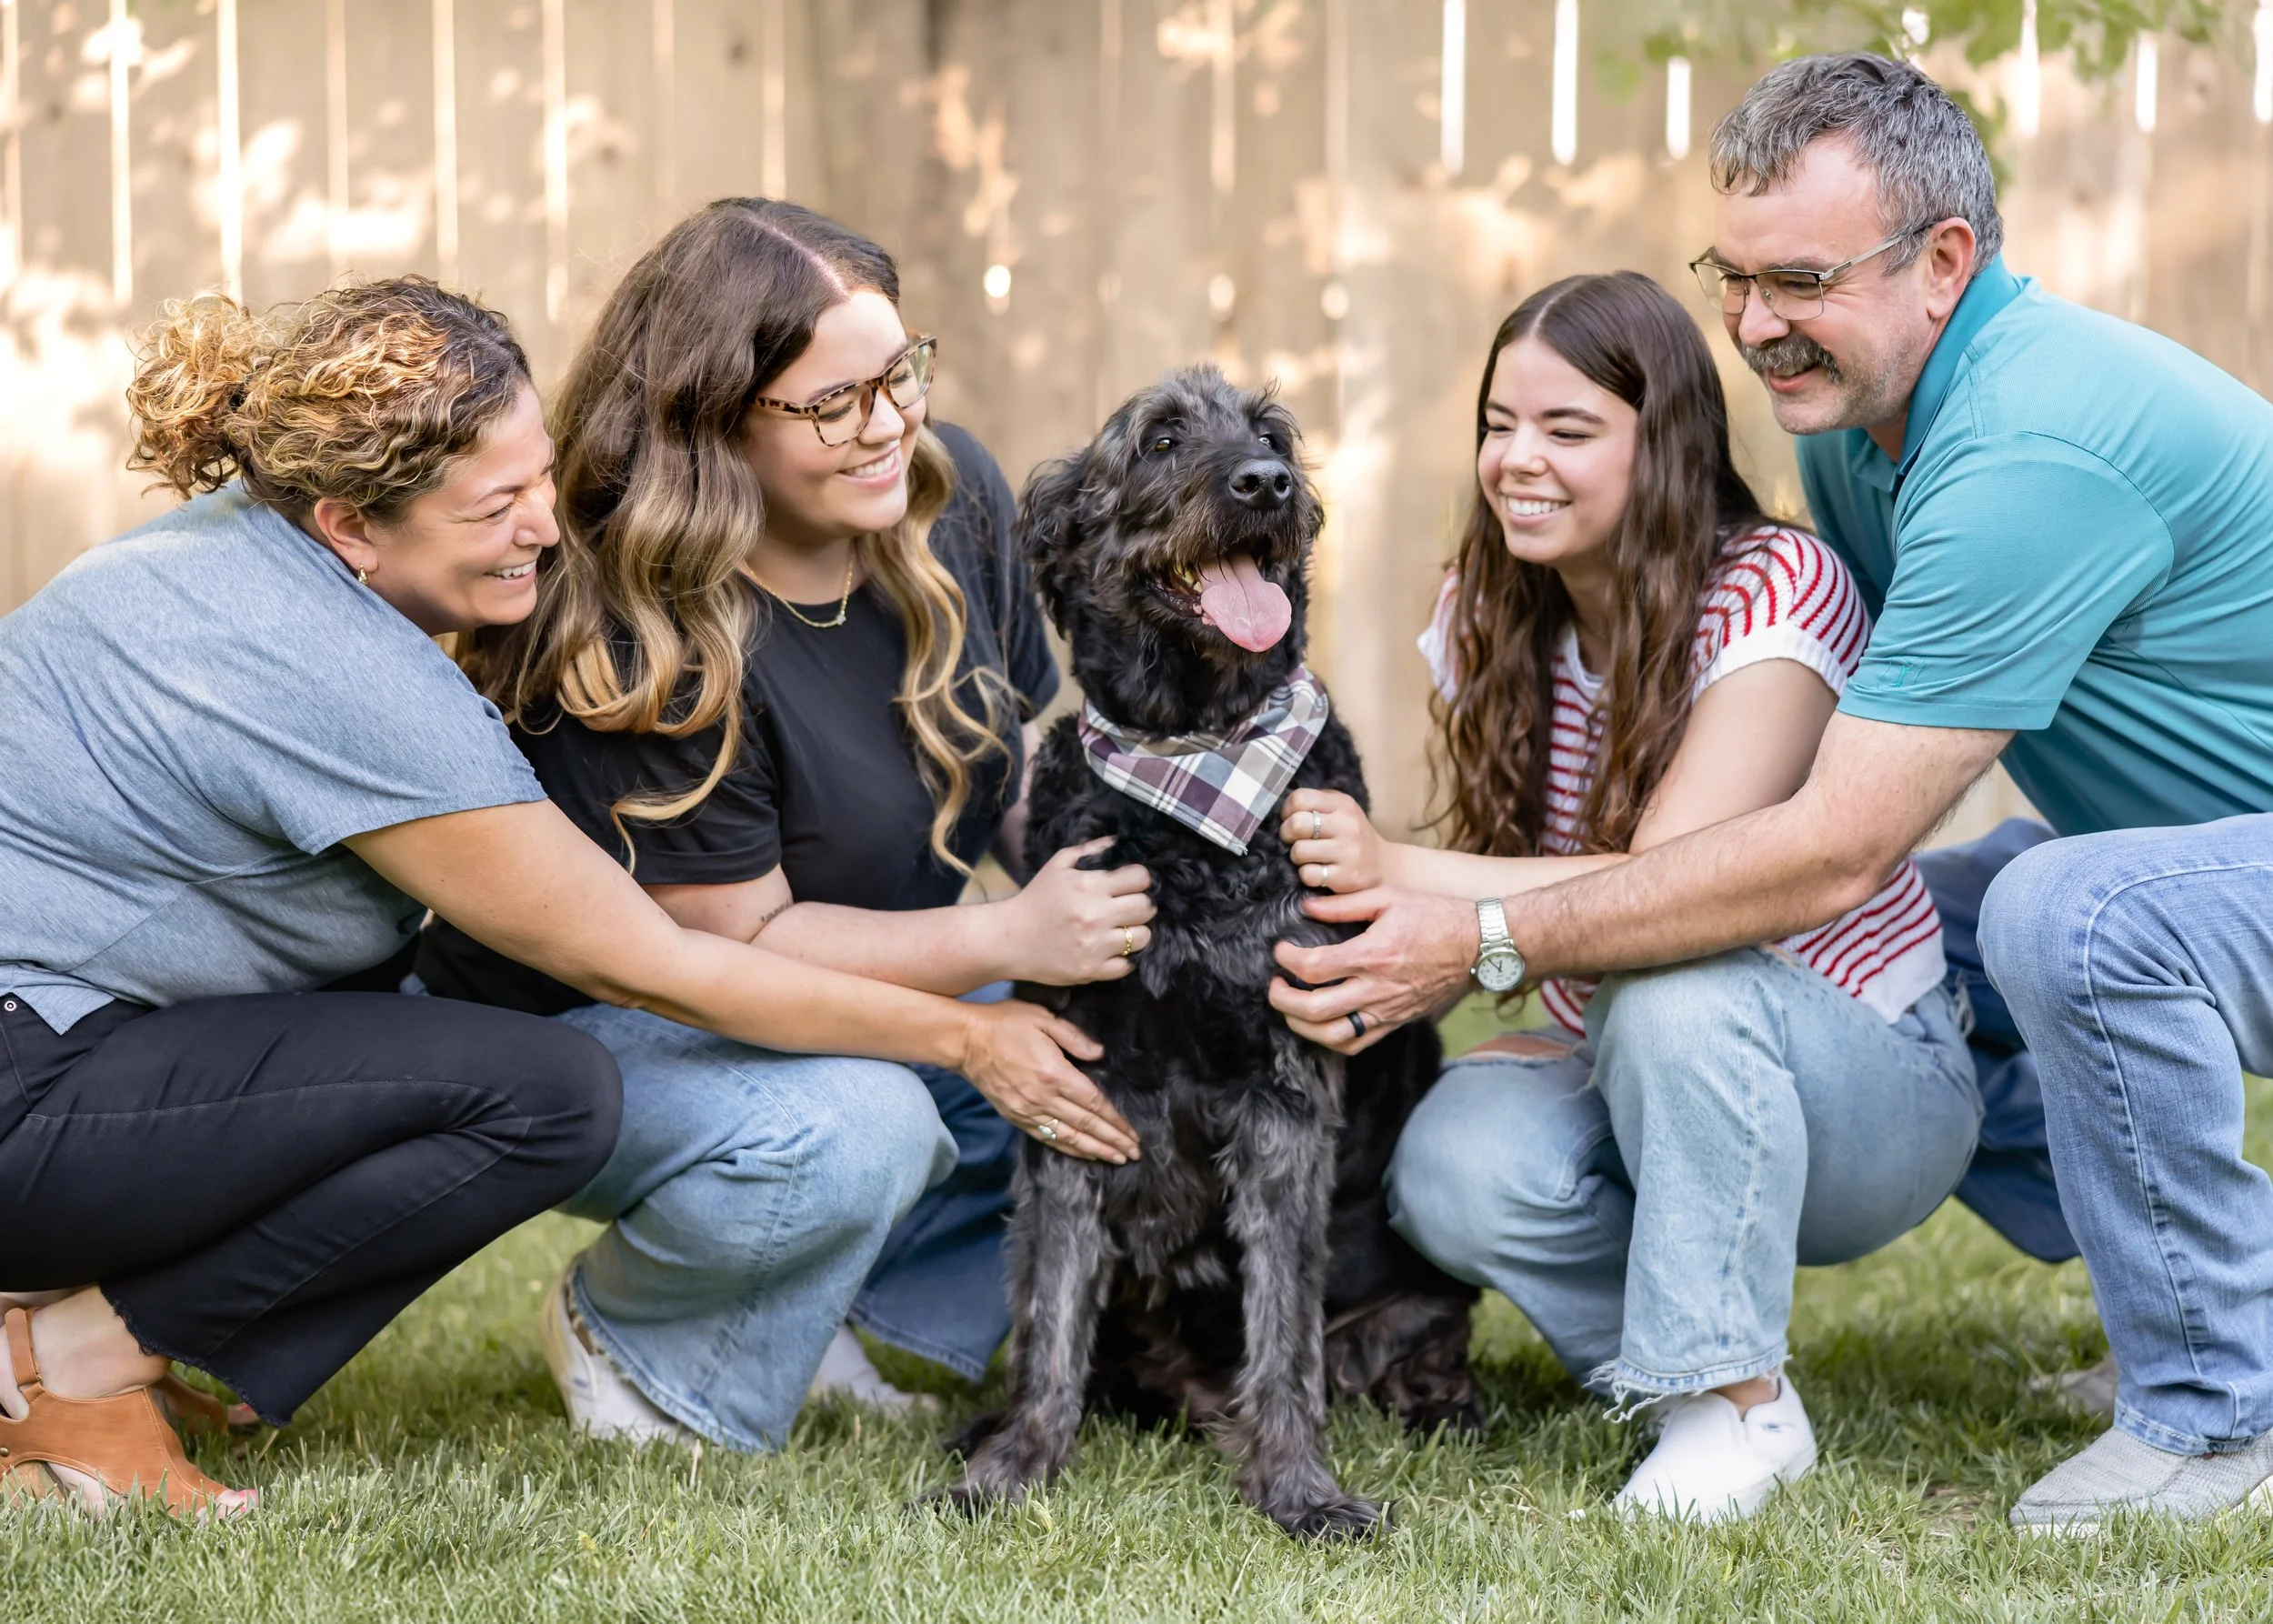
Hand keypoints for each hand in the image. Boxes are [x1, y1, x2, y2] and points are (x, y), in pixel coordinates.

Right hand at [956, 998, 1140, 1162]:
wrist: (965, 1040)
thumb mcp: (1044, 1019)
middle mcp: (1043, 1098)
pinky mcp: (1015, 1117)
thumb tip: (1100, 1054)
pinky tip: (1084, 1153)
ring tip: (1116, 1159)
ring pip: (1067, 1137)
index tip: (1132, 1133)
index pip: (1093, 1103)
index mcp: (1055, 1074)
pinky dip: (1068, 1148)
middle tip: (1134, 1154)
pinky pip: (1046, 1138)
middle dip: (1112, 1141)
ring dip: (1094, 1150)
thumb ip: (1075, 1037)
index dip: (1115, 1121)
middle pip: (1085, 1125)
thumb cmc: (1006, 1024)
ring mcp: (1027, 1110)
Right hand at [1000, 836, 1154, 984]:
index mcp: (1088, 886)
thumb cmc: (1036, 899)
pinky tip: (1111, 950)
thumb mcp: (1058, 865)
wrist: (1008, 939)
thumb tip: (1119, 842)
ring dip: (1136, 932)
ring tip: (1121, 929)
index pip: (1140, 878)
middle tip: (1129, 907)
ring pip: (1143, 937)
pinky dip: (1123, 959)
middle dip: (1142, 905)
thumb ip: (1090, 850)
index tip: (1132, 884)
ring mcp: (1095, 945)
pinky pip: (1127, 965)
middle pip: (1146, 908)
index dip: (1139, 880)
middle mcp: (1095, 915)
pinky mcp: (1091, 970)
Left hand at [1268, 887, 1477, 1053]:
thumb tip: (1305, 907)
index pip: (1314, 967)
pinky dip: (1332, 1040)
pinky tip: (1320, 1024)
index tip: (1280, 950)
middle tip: (1274, 985)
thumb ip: (1343, 904)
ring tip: (1290, 1008)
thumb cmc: (1434, 915)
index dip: (1287, 960)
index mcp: (1373, 954)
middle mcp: (1378, 988)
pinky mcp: (1397, 1021)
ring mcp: (1388, 1010)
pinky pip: (1358, 1042)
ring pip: (1334, 1035)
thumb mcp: (1388, 897)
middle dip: (1283, 999)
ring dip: (1302, 1025)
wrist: (1477, 944)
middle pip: (1315, 1008)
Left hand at [1279, 789, 1389, 893]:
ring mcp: (1348, 851)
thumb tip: (1282, 810)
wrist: (1383, 865)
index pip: (1299, 798)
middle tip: (1294, 840)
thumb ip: (1315, 803)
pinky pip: (1308, 874)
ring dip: (1296, 856)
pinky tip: (1318, 871)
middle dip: (1287, 834)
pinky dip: (1306, 875)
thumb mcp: (1340, 810)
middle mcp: (1347, 825)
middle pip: (1296, 824)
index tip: (1292, 819)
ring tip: (1308, 857)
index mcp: (1343, 804)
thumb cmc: (1351, 835)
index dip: (1287, 811)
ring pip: (1298, 851)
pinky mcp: (1345, 876)